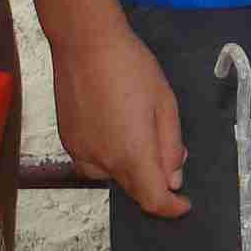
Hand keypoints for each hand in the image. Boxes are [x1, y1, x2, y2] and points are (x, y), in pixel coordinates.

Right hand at [53, 20, 188, 218]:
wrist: (85, 41)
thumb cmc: (130, 66)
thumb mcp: (165, 102)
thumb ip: (170, 145)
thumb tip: (173, 177)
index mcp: (132, 153)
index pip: (153, 200)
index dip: (171, 208)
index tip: (183, 204)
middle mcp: (103, 162)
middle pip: (133, 190)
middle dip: (154, 181)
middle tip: (166, 150)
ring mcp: (81, 153)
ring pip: (112, 176)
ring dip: (130, 167)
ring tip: (136, 129)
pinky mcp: (67, 141)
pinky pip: (93, 162)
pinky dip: (109, 156)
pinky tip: (114, 127)